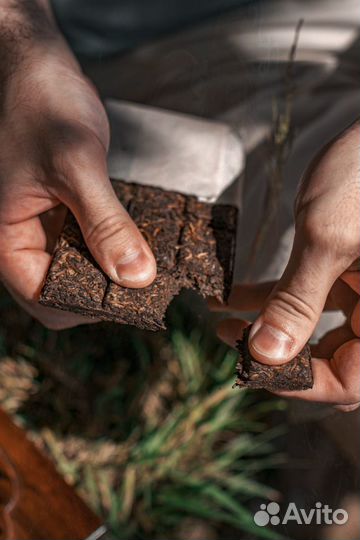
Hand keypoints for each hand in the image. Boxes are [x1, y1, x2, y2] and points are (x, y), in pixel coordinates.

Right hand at [0, 3, 155, 328]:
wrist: (39, 67)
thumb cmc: (41, 105)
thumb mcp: (75, 164)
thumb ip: (105, 223)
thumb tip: (136, 277)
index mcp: (8, 239)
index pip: (46, 299)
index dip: (88, 307)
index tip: (133, 299)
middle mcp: (25, 240)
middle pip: (65, 291)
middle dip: (105, 291)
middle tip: (150, 281)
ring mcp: (46, 228)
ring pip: (82, 269)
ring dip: (114, 269)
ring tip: (153, 263)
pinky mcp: (66, 213)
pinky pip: (91, 243)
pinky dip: (115, 245)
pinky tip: (143, 240)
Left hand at [211, 120, 359, 408]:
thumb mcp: (327, 237)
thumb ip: (297, 301)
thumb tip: (265, 355)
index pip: (351, 382)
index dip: (301, 384)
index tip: (251, 369)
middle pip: (335, 362)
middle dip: (278, 356)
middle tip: (232, 346)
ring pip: (317, 331)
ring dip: (269, 327)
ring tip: (222, 323)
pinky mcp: (351, 270)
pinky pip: (312, 296)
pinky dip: (274, 296)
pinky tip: (233, 294)